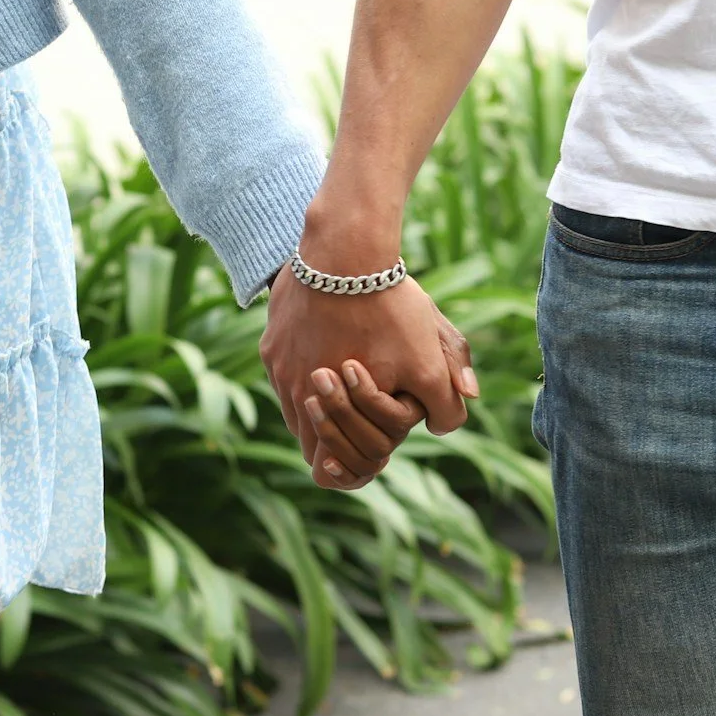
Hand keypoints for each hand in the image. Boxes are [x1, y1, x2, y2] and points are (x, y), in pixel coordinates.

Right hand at [261, 268, 477, 490]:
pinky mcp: (271, 341)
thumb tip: (443, 428)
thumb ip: (445, 404)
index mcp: (330, 413)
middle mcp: (296, 396)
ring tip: (348, 382)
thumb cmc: (388, 310)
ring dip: (319, 403)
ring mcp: (278, 368)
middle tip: (363, 413)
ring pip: (295, 404)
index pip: (326, 464)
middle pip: (309, 438)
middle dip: (336, 433)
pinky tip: (329, 351)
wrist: (345, 252)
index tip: (370, 446)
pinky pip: (283, 372)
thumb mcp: (430, 360)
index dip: (350, 462)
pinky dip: (304, 370)